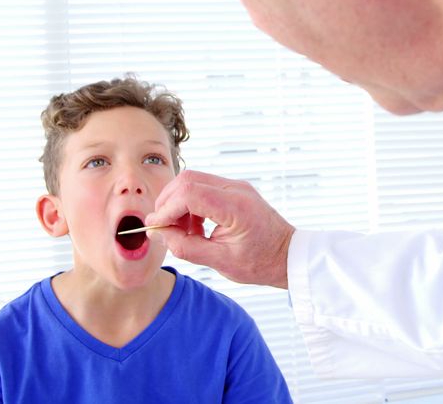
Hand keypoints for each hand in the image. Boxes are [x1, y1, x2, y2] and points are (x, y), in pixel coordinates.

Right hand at [145, 170, 294, 288]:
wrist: (287, 255)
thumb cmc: (260, 262)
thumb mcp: (220, 262)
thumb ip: (186, 247)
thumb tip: (158, 233)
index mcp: (236, 207)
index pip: (190, 194)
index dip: (166, 209)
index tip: (155, 227)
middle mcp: (237, 189)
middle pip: (188, 180)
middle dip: (168, 202)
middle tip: (164, 228)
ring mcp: (236, 186)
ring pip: (193, 181)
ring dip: (179, 203)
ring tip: (184, 231)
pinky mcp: (234, 190)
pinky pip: (203, 187)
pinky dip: (191, 203)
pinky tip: (195, 226)